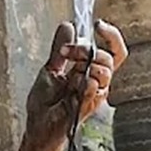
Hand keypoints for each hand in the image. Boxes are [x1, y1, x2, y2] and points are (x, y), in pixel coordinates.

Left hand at [26, 19, 127, 142]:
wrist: (37, 125)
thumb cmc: (45, 103)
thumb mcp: (51, 67)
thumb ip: (60, 48)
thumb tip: (68, 25)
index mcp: (91, 71)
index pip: (113, 51)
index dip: (111, 36)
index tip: (97, 25)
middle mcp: (96, 82)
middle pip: (108, 58)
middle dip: (86, 49)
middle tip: (66, 52)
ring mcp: (94, 95)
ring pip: (104, 71)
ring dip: (85, 64)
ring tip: (68, 72)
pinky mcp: (87, 106)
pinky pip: (94, 87)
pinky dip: (83, 81)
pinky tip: (71, 85)